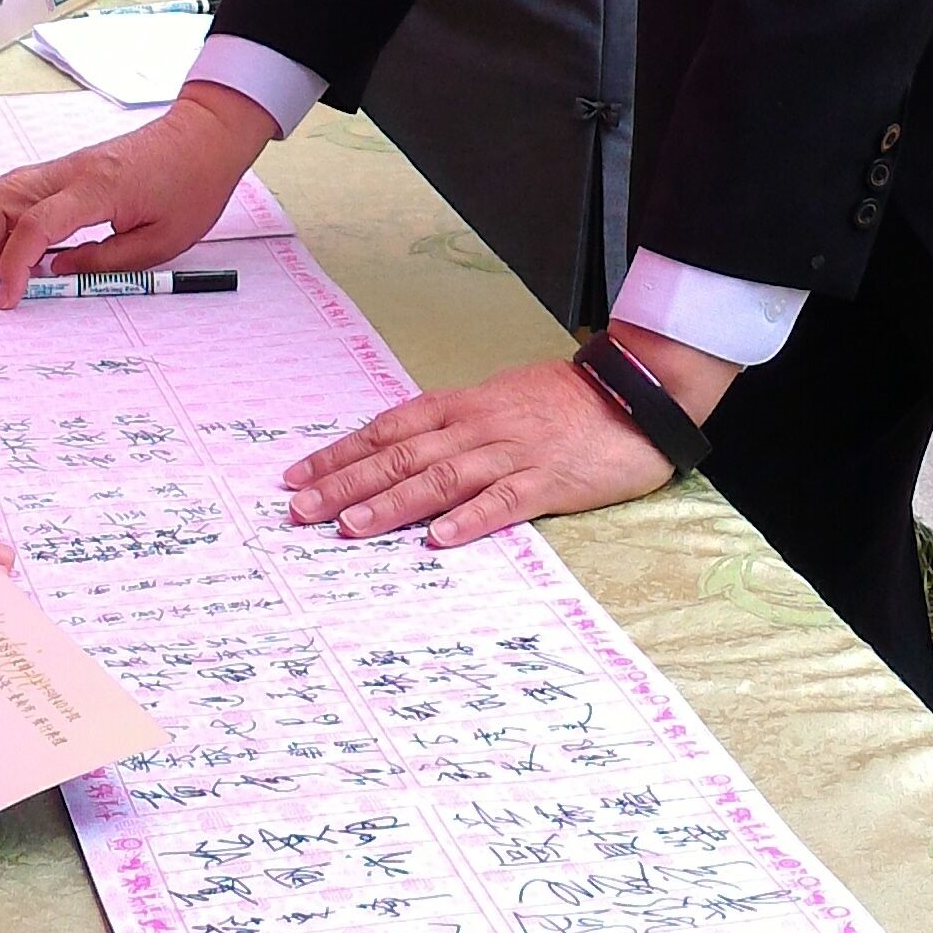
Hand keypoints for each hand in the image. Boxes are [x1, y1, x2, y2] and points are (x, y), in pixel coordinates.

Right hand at [0, 83, 272, 300]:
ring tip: (8, 270)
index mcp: (96, 189)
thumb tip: (57, 272)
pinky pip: (23, 190)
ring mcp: (67, 165)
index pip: (33, 226)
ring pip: (3, 191)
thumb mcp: (159, 242)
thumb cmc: (193, 185)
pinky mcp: (70, 168)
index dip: (12, 266)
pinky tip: (29, 249)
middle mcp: (72, 171)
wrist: (206, 137)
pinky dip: (10, 220)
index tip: (8, 298)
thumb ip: (104, 262)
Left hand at [285, 352, 674, 550]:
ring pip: (440, 478)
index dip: (341, 453)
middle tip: (300, 510)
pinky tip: (439, 539)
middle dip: (345, 483)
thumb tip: (404, 449)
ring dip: (391, 504)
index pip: (388, 428)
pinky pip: (503, 501)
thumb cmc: (565, 402)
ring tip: (350, 527)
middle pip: (401, 454)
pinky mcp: (548, 480)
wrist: (634, 393)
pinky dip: (469, 520)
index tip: (298, 476)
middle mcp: (478, 426)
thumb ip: (455, 425)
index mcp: (463, 406)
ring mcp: (512, 452)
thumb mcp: (500, 400)